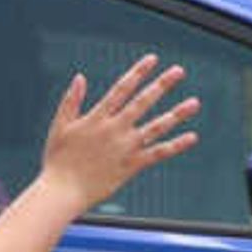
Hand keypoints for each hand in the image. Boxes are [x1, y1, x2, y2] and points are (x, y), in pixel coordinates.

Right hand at [41, 55, 197, 210]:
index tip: (152, 59)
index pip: (122, 88)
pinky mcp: (131, 166)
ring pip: (157, 127)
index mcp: (97, 117)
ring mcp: (125, 147)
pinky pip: (158, 154)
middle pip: (143, 102)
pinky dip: (176, 145)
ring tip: (195, 102)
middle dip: (162, 85)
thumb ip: (71, 101)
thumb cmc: (57, 160)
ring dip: (177, 113)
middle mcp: (115, 129)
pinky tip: (191, 137)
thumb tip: (80, 77)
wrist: (62, 191)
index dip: (138, 72)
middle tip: (179, 71)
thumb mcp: (60, 126)